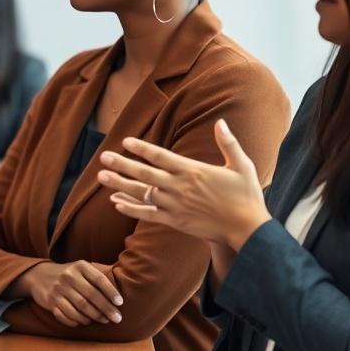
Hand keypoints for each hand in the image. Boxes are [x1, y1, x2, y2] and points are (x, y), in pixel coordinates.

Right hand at [10, 261, 122, 326]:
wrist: (38, 275)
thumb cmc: (68, 275)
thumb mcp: (81, 269)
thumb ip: (97, 278)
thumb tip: (118, 296)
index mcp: (79, 266)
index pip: (99, 280)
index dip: (111, 292)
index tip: (120, 303)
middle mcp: (68, 276)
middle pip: (92, 296)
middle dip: (107, 309)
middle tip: (117, 319)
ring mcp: (58, 289)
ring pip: (81, 307)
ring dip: (94, 317)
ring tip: (104, 320)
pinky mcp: (50, 301)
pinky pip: (67, 315)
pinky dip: (78, 321)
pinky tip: (85, 321)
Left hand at [96, 119, 271, 250]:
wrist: (248, 229)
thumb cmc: (246, 196)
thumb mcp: (241, 165)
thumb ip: (228, 143)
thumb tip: (221, 121)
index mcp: (193, 171)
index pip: (161, 156)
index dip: (142, 148)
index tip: (125, 141)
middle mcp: (180, 188)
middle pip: (145, 174)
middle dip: (122, 164)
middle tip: (103, 157)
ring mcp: (176, 206)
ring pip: (142, 194)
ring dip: (120, 185)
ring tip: (101, 177)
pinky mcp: (175, 221)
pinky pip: (148, 214)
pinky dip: (131, 209)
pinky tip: (116, 203)